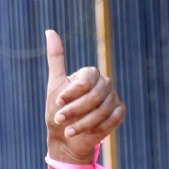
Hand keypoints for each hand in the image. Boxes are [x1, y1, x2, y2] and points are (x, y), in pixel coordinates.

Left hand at [44, 29, 124, 162]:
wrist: (65, 138)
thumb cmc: (58, 111)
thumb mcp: (54, 85)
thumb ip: (56, 59)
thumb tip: (49, 30)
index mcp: (90, 75)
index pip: (86, 78)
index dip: (72, 92)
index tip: (58, 102)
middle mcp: (104, 83)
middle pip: (95, 95)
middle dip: (75, 110)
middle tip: (60, 119)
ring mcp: (113, 98)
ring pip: (103, 109)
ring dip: (83, 123)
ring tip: (69, 131)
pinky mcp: (119, 113)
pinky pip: (113, 119)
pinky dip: (98, 128)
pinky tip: (85, 133)